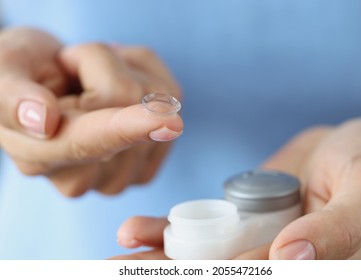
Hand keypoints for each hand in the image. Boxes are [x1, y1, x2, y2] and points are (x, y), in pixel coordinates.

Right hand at [0, 27, 182, 195]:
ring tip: (93, 78)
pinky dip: (149, 75)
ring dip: (128, 69)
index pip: (89, 142)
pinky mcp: (150, 159)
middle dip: (102, 65)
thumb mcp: (2, 72)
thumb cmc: (21, 73)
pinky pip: (171, 97)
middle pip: (127, 100)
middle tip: (71, 66)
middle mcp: (86, 175)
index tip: (168, 121)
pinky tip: (122, 87)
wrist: (46, 82)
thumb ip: (13, 99)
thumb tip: (44, 121)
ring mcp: (122, 173)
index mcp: (42, 157)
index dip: (127, 128)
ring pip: (156, 97)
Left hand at [112, 117, 360, 259]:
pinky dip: (173, 227)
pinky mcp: (243, 212)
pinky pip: (205, 223)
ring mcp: (257, 235)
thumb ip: (335, 230)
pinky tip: (138, 231)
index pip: (255, 277)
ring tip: (119, 250)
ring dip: (160, 254)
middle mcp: (278, 258)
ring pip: (204, 252)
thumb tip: (289, 260)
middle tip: (115, 270)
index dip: (215, 277)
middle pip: (219, 271)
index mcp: (311, 266)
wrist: (360, 142)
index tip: (171, 276)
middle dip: (171, 272)